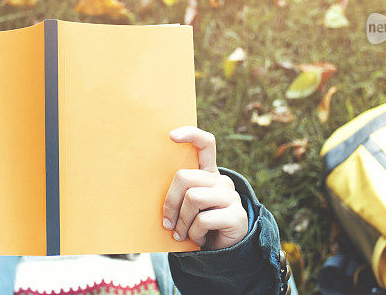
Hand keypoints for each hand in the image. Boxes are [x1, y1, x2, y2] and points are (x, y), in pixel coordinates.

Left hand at [162, 127, 247, 250]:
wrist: (224, 250)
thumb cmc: (198, 225)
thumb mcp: (188, 206)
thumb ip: (179, 192)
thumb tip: (149, 183)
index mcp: (209, 173)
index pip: (205, 143)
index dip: (190, 134)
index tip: (171, 136)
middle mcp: (221, 181)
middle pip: (185, 177)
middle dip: (170, 203)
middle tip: (167, 223)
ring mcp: (231, 196)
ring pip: (192, 198)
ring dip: (182, 222)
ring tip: (182, 234)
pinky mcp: (236, 215)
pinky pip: (203, 220)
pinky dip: (194, 234)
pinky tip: (198, 239)